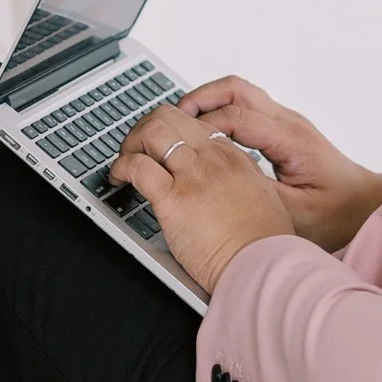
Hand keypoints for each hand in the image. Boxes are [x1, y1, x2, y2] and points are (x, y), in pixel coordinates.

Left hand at [110, 105, 294, 296]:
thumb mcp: (261, 198)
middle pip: (170, 117)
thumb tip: (226, 185)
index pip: (193, 124)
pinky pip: (137, 166)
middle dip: (145, 127)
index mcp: (233, 157)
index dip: (170, 130)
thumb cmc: (262, 243)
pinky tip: (118, 178)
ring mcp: (193, 175)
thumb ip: (241, 183)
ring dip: (131, 142)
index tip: (159, 146)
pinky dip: (121, 166)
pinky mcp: (173, 199)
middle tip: (136, 148)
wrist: (262, 265)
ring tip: (125, 160)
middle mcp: (212, 159)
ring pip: (153, 131)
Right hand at [177, 76, 381, 252]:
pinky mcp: (281, 129)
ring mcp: (285, 122)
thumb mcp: (296, 214)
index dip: (203, 126)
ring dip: (208, 100)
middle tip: (171, 118)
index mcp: (291, 141)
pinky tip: (203, 132)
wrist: (364, 205)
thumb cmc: (337, 212)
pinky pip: (244, 105)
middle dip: (199, 99)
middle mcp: (288, 123)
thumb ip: (258, 196)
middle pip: (236, 89)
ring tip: (181, 121)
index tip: (177, 141)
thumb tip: (219, 183)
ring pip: (239, 91)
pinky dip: (219, 110)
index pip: (238, 118)